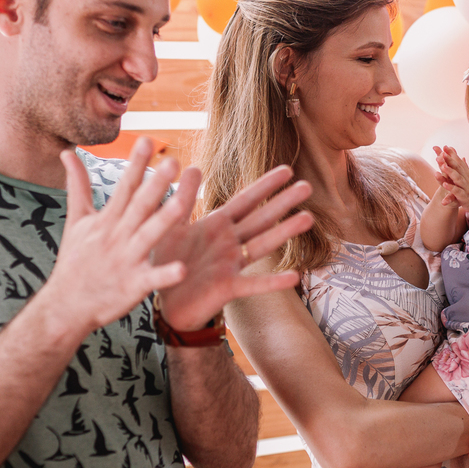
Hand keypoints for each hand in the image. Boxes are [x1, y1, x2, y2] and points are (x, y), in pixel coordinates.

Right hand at [45, 137, 192, 332]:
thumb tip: (67, 152)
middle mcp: (117, 236)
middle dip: (155, 184)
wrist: (65, 306)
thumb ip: (77, 185)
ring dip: (164, 220)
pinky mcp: (133, 286)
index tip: (148, 140)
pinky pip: (152, 279)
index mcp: (107, 220)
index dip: (136, 164)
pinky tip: (182, 269)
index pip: (124, 186)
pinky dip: (166, 275)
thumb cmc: (74, 261)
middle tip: (173, 162)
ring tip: (183, 203)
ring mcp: (125, 260)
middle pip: (138, 206)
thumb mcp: (75, 220)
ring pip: (148, 236)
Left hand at [154, 165, 313, 331]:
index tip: (288, 170)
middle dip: (283, 202)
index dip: (265, 185)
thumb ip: (184, 198)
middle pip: (261, 218)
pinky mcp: (227, 287)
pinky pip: (253, 284)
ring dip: (285, 232)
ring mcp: (231, 264)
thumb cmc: (168, 261)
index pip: (245, 200)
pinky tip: (294, 277)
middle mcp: (229, 242)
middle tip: (307, 186)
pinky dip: (273, 281)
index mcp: (216, 225)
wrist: (161, 300)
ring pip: (263, 244)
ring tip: (308, 218)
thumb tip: (194, 166)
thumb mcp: (171, 225)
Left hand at [434, 146, 468, 212]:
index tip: (445, 146)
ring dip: (450, 172)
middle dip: (450, 160)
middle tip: (442, 152)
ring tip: (442, 166)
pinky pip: (457, 191)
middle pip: (458, 168)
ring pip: (457, 178)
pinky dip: (451, 188)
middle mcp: (466, 178)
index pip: (459, 162)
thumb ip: (465, 167)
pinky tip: (444, 184)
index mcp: (466, 174)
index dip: (452, 154)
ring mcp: (465, 187)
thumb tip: (462, 157)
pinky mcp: (464, 196)